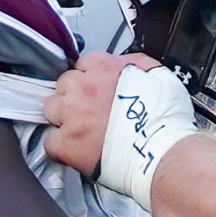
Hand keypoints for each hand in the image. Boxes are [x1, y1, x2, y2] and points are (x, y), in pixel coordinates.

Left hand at [43, 51, 158, 176]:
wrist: (164, 153)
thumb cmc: (166, 120)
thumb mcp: (159, 75)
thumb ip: (134, 64)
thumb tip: (123, 63)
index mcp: (105, 70)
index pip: (83, 63)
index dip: (89, 76)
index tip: (94, 87)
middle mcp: (84, 89)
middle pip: (63, 84)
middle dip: (73, 95)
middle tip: (88, 109)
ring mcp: (73, 117)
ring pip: (50, 109)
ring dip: (62, 117)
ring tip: (79, 128)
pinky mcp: (67, 144)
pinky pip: (49, 141)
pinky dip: (58, 145)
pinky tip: (73, 147)